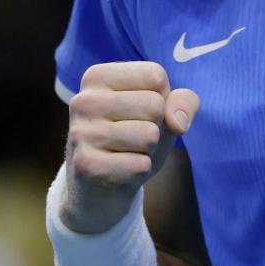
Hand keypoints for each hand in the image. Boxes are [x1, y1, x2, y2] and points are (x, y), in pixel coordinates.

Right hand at [61, 61, 199, 232]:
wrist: (101, 190)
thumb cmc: (134, 139)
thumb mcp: (163, 113)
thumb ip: (183, 102)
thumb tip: (178, 122)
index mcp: (97, 76)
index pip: (156, 76)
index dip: (161, 100)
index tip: (137, 113)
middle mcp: (83, 100)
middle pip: (155, 105)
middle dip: (155, 127)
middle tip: (132, 138)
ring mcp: (81, 133)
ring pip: (149, 135)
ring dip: (148, 150)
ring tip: (127, 153)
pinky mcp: (85, 165)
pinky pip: (140, 164)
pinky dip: (140, 171)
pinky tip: (120, 171)